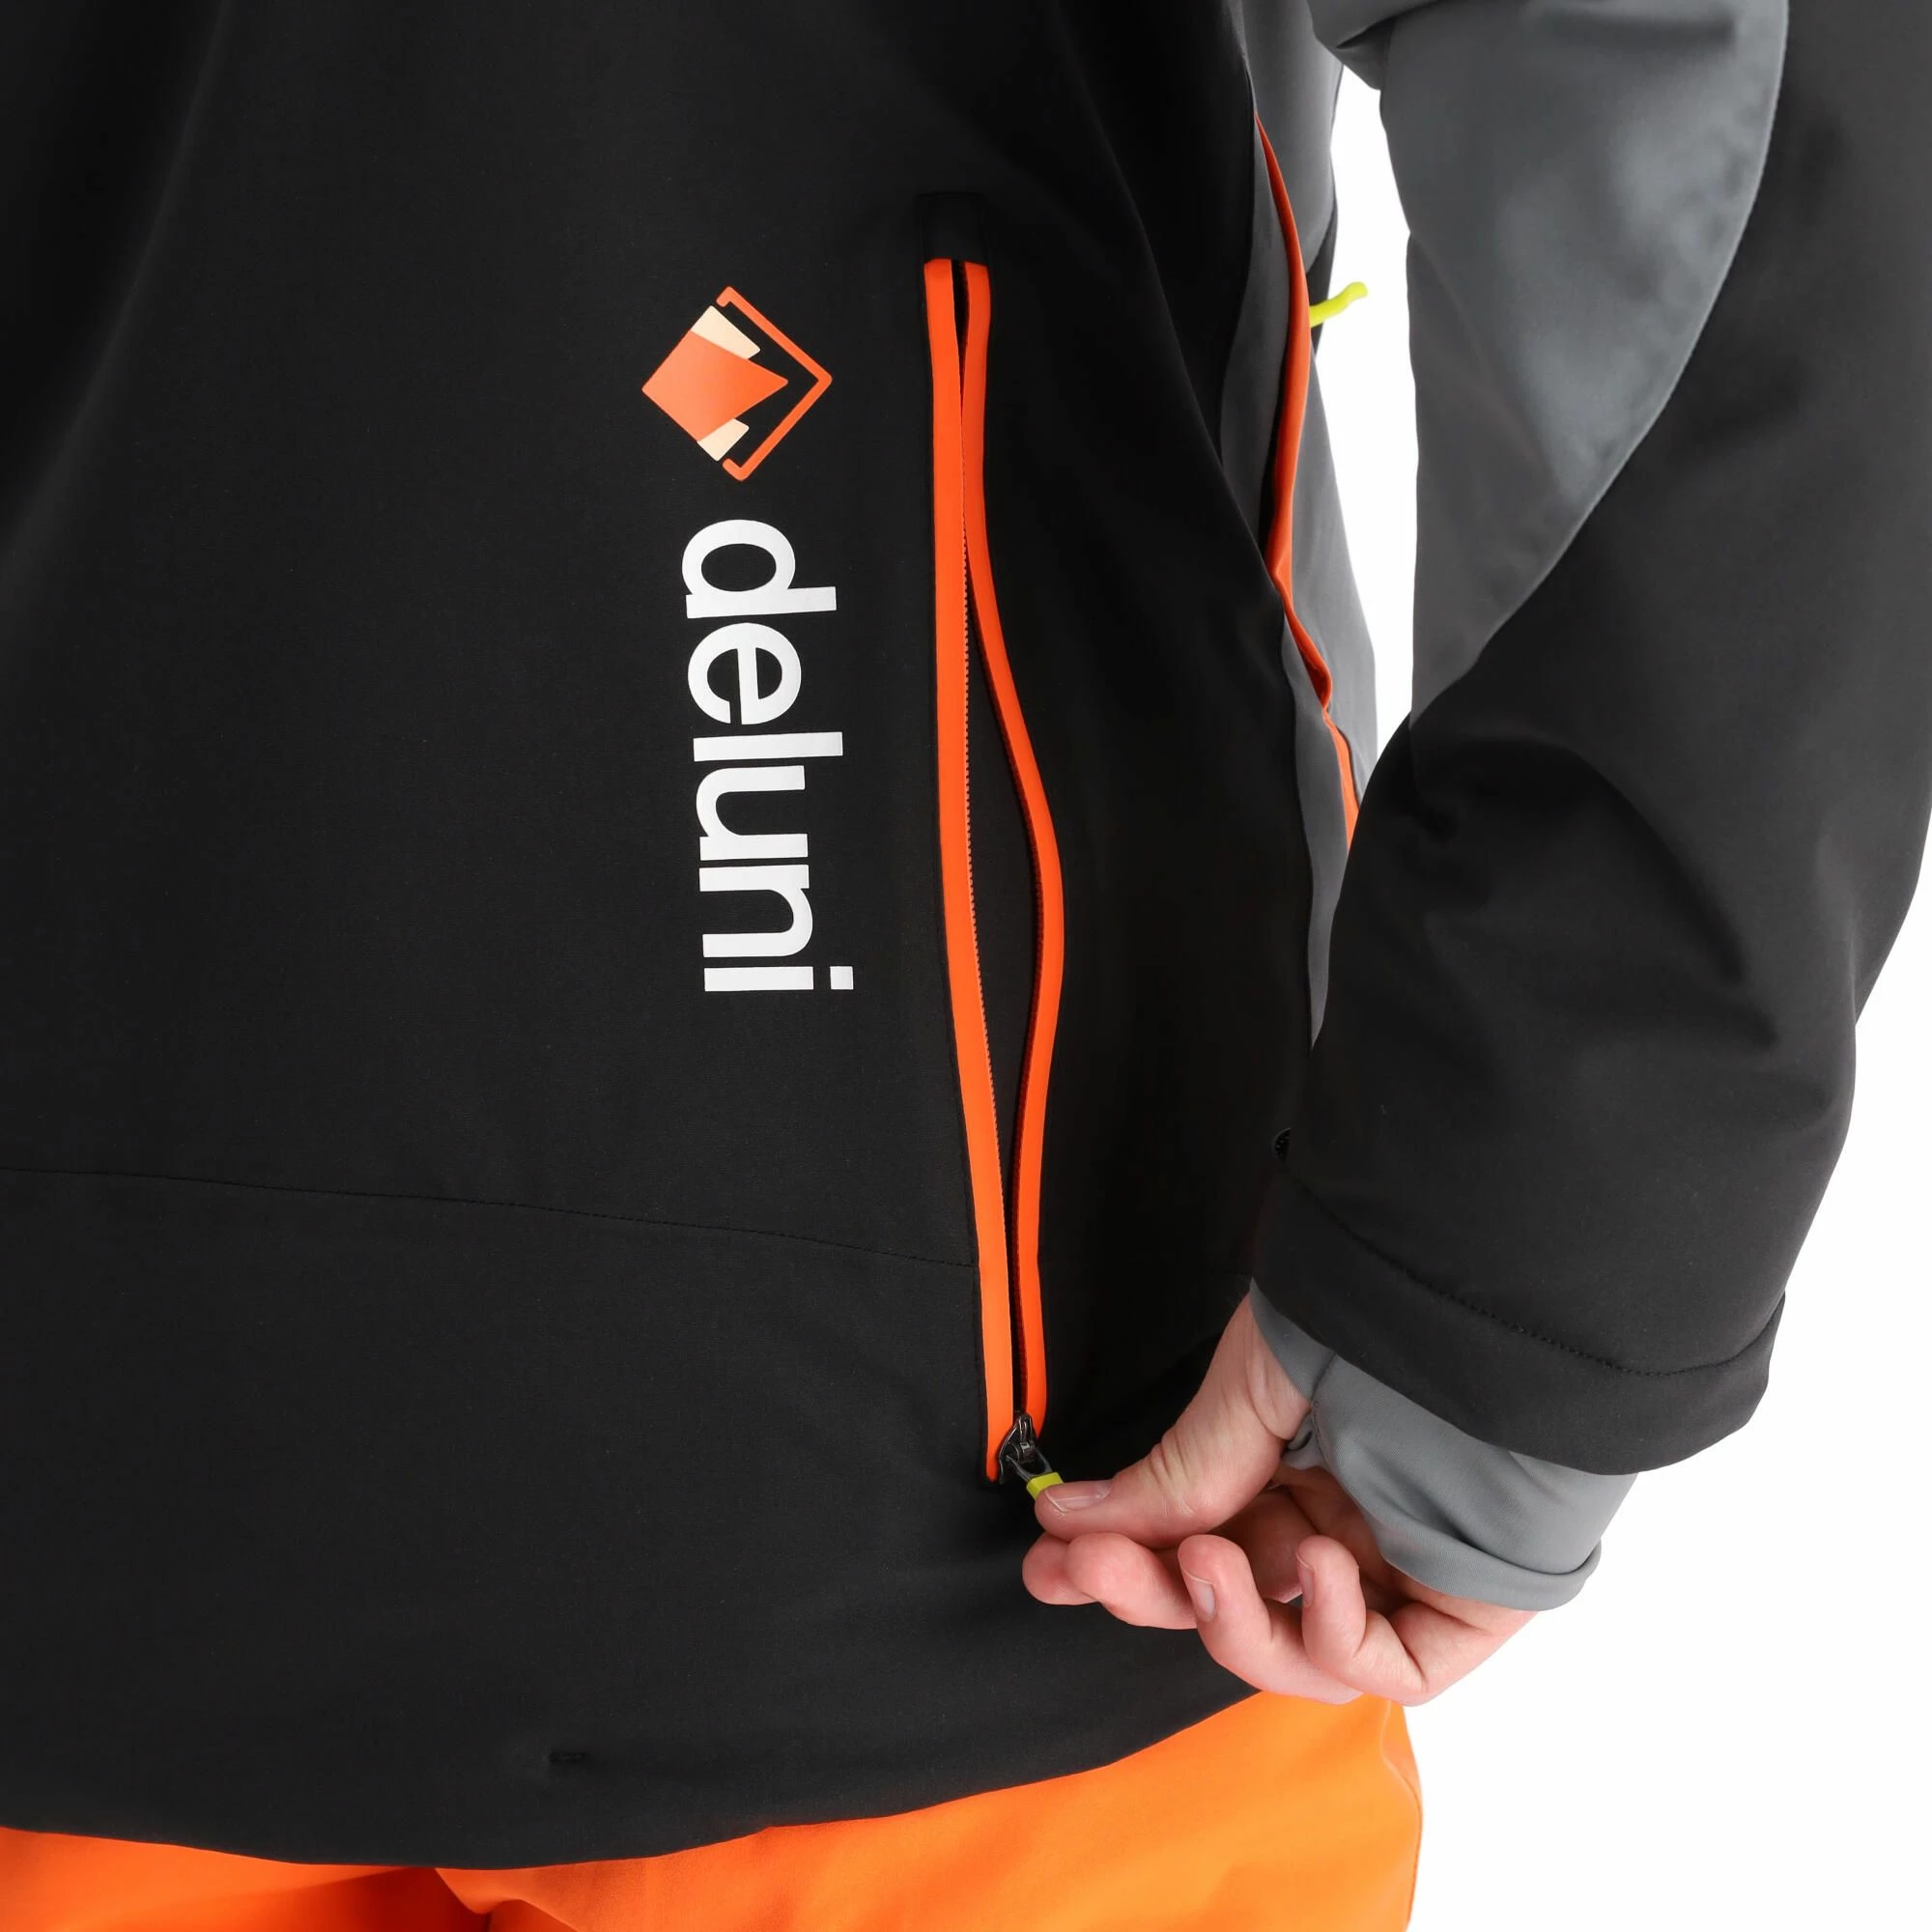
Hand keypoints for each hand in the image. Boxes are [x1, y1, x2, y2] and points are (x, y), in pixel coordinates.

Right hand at [1024, 1298, 1531, 1702]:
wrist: (1477, 1301)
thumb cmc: (1366, 1322)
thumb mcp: (1247, 1394)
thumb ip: (1176, 1474)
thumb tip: (1067, 1521)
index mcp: (1292, 1464)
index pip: (1198, 1539)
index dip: (1125, 1560)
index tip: (1051, 1563)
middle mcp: (1343, 1522)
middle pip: (1236, 1600)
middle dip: (1154, 1591)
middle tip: (1091, 1569)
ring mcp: (1403, 1569)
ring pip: (1303, 1652)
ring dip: (1234, 1620)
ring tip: (1212, 1560)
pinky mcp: (1467, 1611)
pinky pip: (1391, 1669)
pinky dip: (1334, 1636)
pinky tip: (1315, 1565)